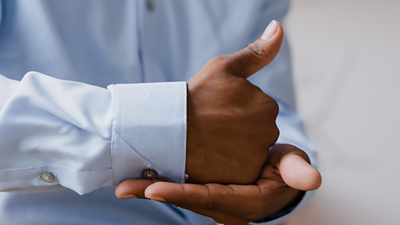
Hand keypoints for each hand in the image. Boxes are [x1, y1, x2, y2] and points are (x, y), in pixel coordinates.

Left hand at [115, 144, 321, 224]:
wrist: (275, 175)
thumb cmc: (283, 169)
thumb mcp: (291, 166)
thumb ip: (296, 169)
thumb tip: (313, 179)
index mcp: (245, 202)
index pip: (210, 199)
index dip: (183, 195)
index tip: (154, 190)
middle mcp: (225, 207)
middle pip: (186, 200)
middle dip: (154, 194)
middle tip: (123, 187)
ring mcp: (212, 200)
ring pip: (179, 194)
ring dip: (150, 188)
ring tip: (122, 182)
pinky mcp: (204, 189)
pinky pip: (180, 186)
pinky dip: (160, 182)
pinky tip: (138, 174)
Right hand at [185, 20, 283, 183]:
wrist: (169, 130)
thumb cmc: (196, 96)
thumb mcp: (225, 67)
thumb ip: (257, 52)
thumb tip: (279, 27)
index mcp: (267, 105)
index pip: (259, 108)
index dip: (237, 108)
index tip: (218, 109)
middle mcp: (268, 132)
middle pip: (257, 130)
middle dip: (240, 128)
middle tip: (214, 124)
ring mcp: (256, 156)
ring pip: (250, 149)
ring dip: (235, 146)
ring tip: (211, 139)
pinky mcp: (244, 176)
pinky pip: (242, 168)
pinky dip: (231, 164)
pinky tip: (213, 155)